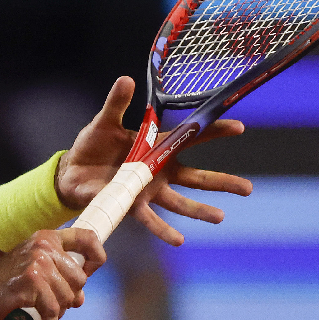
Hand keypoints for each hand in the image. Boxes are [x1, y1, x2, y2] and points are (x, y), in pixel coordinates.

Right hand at [0, 228, 104, 319]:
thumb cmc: (3, 285)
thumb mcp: (32, 269)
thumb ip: (58, 276)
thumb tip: (81, 298)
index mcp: (45, 238)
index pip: (87, 238)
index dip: (97, 258)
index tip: (88, 274)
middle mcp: (42, 246)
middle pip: (80, 279)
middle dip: (68, 298)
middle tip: (49, 305)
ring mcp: (35, 265)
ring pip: (68, 299)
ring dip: (56, 314)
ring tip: (40, 316)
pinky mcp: (29, 285)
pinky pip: (53, 312)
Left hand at [55, 76, 252, 245]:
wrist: (70, 172)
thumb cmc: (91, 146)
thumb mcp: (104, 122)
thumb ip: (117, 104)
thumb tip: (126, 79)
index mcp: (155, 147)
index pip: (190, 138)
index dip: (213, 131)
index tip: (239, 127)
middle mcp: (157, 172)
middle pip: (196, 177)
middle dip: (222, 182)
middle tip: (248, 189)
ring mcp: (146, 190)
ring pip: (179, 202)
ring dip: (199, 210)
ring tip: (221, 217)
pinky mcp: (130, 204)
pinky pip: (150, 219)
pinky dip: (163, 230)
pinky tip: (180, 240)